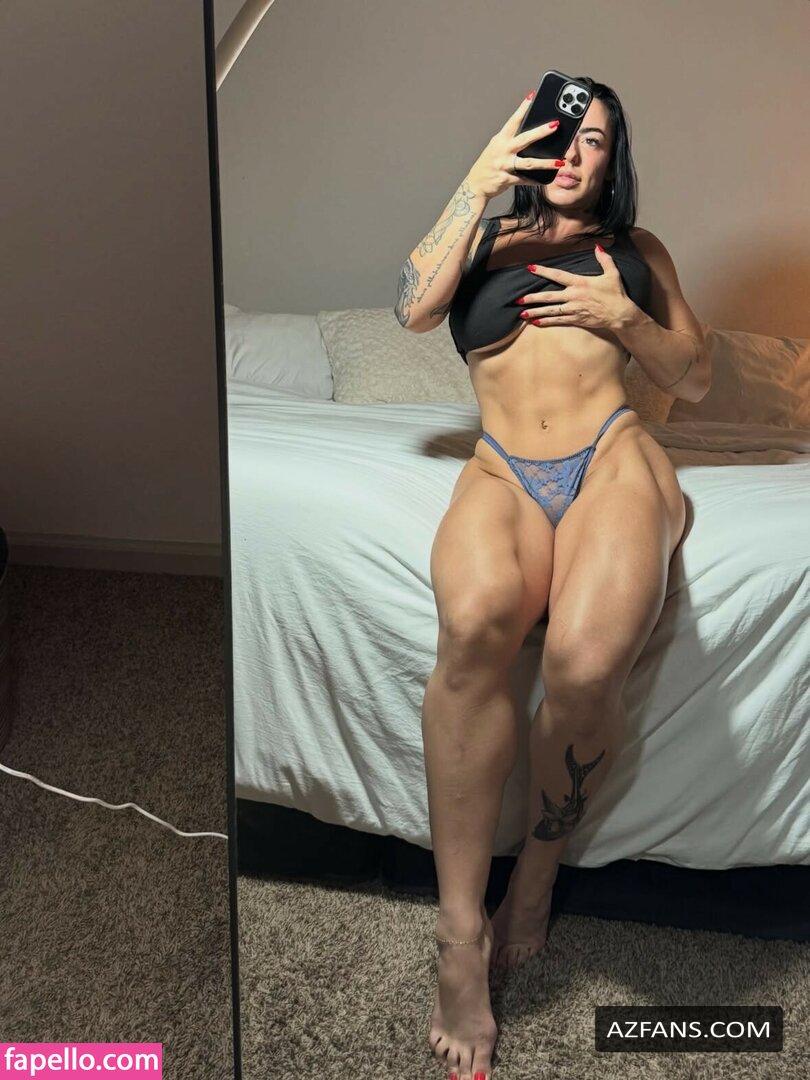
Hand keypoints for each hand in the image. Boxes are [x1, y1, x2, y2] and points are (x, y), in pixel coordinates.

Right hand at [465, 94, 564, 200]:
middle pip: (525, 139)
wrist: (476, 185)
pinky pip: (525, 180)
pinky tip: (547, 178)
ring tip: (560, 162)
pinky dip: (536, 180)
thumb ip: (510, 140)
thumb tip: (531, 134)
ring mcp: (505, 165)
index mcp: (500, 139)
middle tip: (556, 125)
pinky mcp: (507, 179)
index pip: (513, 120)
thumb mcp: (496, 147)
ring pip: (529, 163)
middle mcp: (502, 150)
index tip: (532, 96)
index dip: (523, 108)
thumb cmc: (488, 164)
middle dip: (541, 132)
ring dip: (546, 163)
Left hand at [517, 244, 637, 331]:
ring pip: (550, 311)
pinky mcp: (576, 320)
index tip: (530, 268)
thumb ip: (604, 259)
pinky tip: (535, 323)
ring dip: (535, 312)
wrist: (620, 314)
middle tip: (519, 300)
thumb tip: (598, 246)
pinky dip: (546, 322)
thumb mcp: (612, 273)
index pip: (557, 275)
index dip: (543, 271)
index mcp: (580, 283)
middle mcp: (574, 296)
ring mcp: (573, 309)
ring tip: (522, 314)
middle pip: (548, 296)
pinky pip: (558, 320)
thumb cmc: (616, 293)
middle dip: (532, 298)